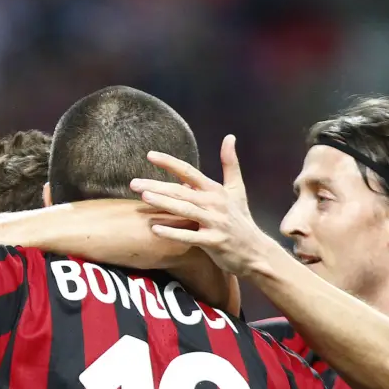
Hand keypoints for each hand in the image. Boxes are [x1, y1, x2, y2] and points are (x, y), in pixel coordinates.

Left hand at [129, 135, 271, 276]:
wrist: (255, 251)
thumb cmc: (241, 218)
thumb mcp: (237, 189)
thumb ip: (230, 163)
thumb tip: (229, 137)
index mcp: (216, 190)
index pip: (189, 172)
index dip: (169, 163)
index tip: (149, 155)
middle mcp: (215, 204)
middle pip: (182, 191)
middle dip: (157, 186)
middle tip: (133, 184)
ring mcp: (215, 223)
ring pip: (186, 210)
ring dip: (164, 203)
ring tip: (144, 198)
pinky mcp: (214, 242)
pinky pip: (190, 237)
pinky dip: (173, 233)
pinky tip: (155, 229)